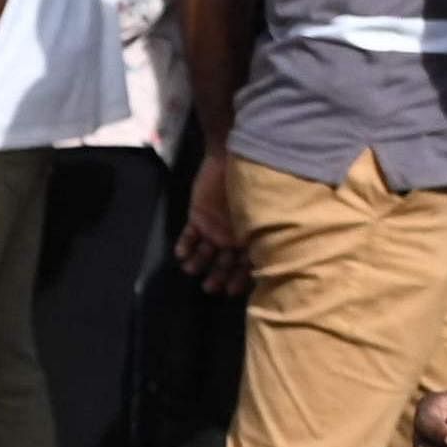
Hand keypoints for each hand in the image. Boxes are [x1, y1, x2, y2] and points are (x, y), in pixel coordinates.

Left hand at [175, 151, 249, 291]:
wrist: (233, 155)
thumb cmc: (255, 184)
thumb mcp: (261, 213)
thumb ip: (259, 236)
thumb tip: (265, 263)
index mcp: (252, 238)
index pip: (246, 266)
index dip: (239, 279)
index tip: (232, 291)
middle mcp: (233, 237)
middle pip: (224, 263)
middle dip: (217, 276)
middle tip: (210, 287)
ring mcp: (214, 228)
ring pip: (205, 253)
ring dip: (198, 263)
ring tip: (191, 269)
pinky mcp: (197, 217)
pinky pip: (188, 236)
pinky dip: (184, 245)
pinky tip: (181, 254)